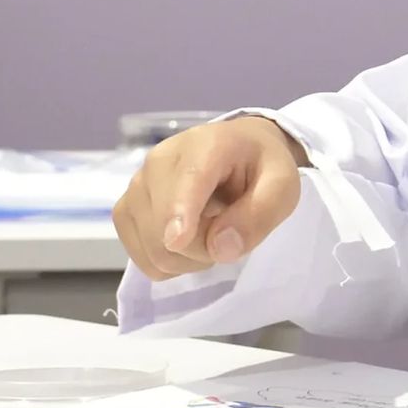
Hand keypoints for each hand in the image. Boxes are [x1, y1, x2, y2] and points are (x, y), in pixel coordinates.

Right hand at [110, 116, 304, 278]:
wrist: (236, 150)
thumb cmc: (260, 168)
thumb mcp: (282, 187)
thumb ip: (260, 215)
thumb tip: (220, 248)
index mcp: (207, 146)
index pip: (188, 181)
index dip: (179, 212)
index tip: (178, 239)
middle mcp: (160, 160)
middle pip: (168, 229)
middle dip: (203, 249)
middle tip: (228, 232)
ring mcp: (136, 185)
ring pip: (152, 248)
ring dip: (185, 258)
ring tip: (207, 231)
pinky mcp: (125, 208)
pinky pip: (138, 254)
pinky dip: (165, 261)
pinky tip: (184, 240)